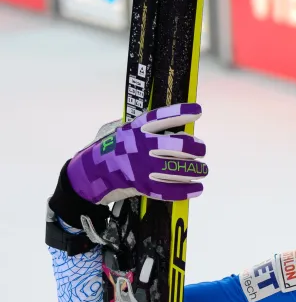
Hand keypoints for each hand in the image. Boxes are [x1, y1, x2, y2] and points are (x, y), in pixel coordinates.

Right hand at [67, 103, 207, 203]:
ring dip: (195, 170)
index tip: (198, 111)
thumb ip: (144, 129)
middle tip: (201, 151)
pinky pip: (169, 189)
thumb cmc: (112, 150)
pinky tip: (197, 189)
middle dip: (195, 148)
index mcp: (136, 128)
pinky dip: (186, 190)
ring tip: (202, 171)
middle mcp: (140, 145)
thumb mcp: (123, 131)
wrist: (88, 173)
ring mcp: (141, 166)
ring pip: (177, 168)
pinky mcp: (142, 185)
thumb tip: (175, 130)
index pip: (161, 117)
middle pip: (178, 145)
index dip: (181, 113)